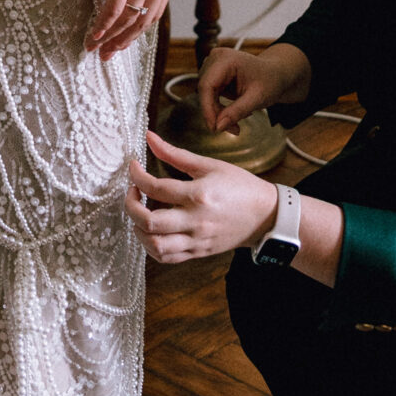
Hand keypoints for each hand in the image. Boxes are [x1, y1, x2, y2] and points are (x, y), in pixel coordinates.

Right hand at [86, 0, 178, 57]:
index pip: (155, 11)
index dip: (137, 30)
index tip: (122, 40)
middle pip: (144, 21)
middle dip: (124, 41)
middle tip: (108, 54)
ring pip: (127, 18)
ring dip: (109, 37)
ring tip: (94, 48)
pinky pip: (113, 8)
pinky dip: (102, 26)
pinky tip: (92, 36)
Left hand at [125, 131, 277, 262]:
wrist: (265, 215)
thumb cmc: (239, 187)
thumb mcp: (210, 165)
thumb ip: (175, 154)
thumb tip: (149, 137)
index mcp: (199, 195)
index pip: (155, 188)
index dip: (137, 176)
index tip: (133, 167)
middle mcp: (195, 221)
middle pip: (149, 222)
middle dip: (130, 207)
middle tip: (132, 193)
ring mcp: (196, 240)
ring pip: (155, 246)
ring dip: (138, 230)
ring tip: (139, 214)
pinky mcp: (198, 253)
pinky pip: (167, 257)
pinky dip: (151, 247)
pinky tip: (151, 232)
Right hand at [198, 40, 308, 135]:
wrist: (276, 74)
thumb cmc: (271, 81)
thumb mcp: (258, 98)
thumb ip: (237, 111)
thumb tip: (218, 126)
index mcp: (227, 59)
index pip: (207, 85)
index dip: (207, 108)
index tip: (214, 128)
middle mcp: (216, 58)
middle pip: (205, 91)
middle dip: (216, 113)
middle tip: (233, 129)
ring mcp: (213, 64)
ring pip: (206, 95)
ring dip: (218, 112)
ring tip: (237, 122)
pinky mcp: (214, 74)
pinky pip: (210, 95)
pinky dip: (220, 108)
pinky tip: (235, 111)